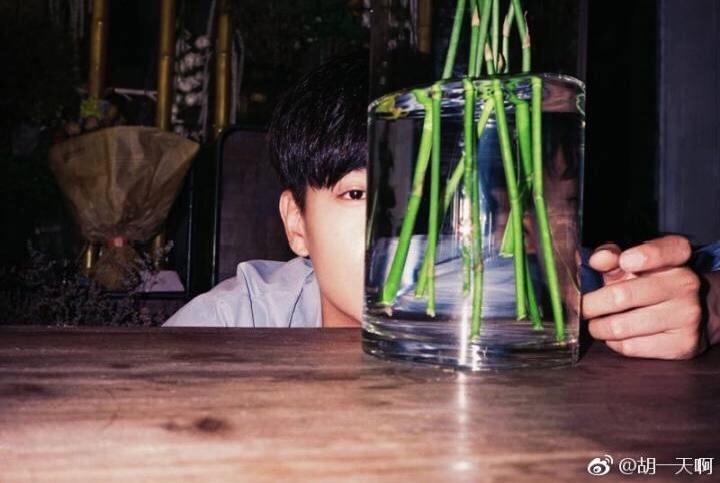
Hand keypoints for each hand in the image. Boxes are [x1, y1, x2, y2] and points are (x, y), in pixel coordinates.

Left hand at [583, 235, 705, 359]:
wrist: (682, 314)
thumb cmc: (644, 283)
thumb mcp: (627, 263)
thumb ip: (609, 257)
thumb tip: (596, 260)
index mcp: (675, 256)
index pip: (666, 249)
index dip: (645, 255)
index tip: (624, 261)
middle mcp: (686, 283)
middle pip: (622, 295)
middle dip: (591, 304)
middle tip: (582, 308)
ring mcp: (687, 314)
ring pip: (621, 326)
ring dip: (598, 327)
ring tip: (596, 323)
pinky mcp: (683, 343)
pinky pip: (631, 347)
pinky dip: (614, 342)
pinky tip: (617, 336)